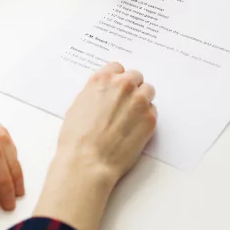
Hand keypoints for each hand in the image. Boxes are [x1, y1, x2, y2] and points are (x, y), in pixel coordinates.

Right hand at [57, 61, 156, 180]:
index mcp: (102, 79)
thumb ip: (95, 93)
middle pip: (136, 77)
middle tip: (126, 104)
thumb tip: (104, 95)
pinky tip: (134, 129)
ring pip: (148, 91)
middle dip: (132, 88)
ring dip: (142, 100)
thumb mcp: (78, 106)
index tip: (117, 88)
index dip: (117, 79)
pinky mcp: (150, 118)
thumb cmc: (77, 138)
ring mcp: (139, 101)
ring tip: (132, 116)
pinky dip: (146, 117)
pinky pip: (153, 110)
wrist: (88, 161)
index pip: (117, 68)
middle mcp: (122, 85)